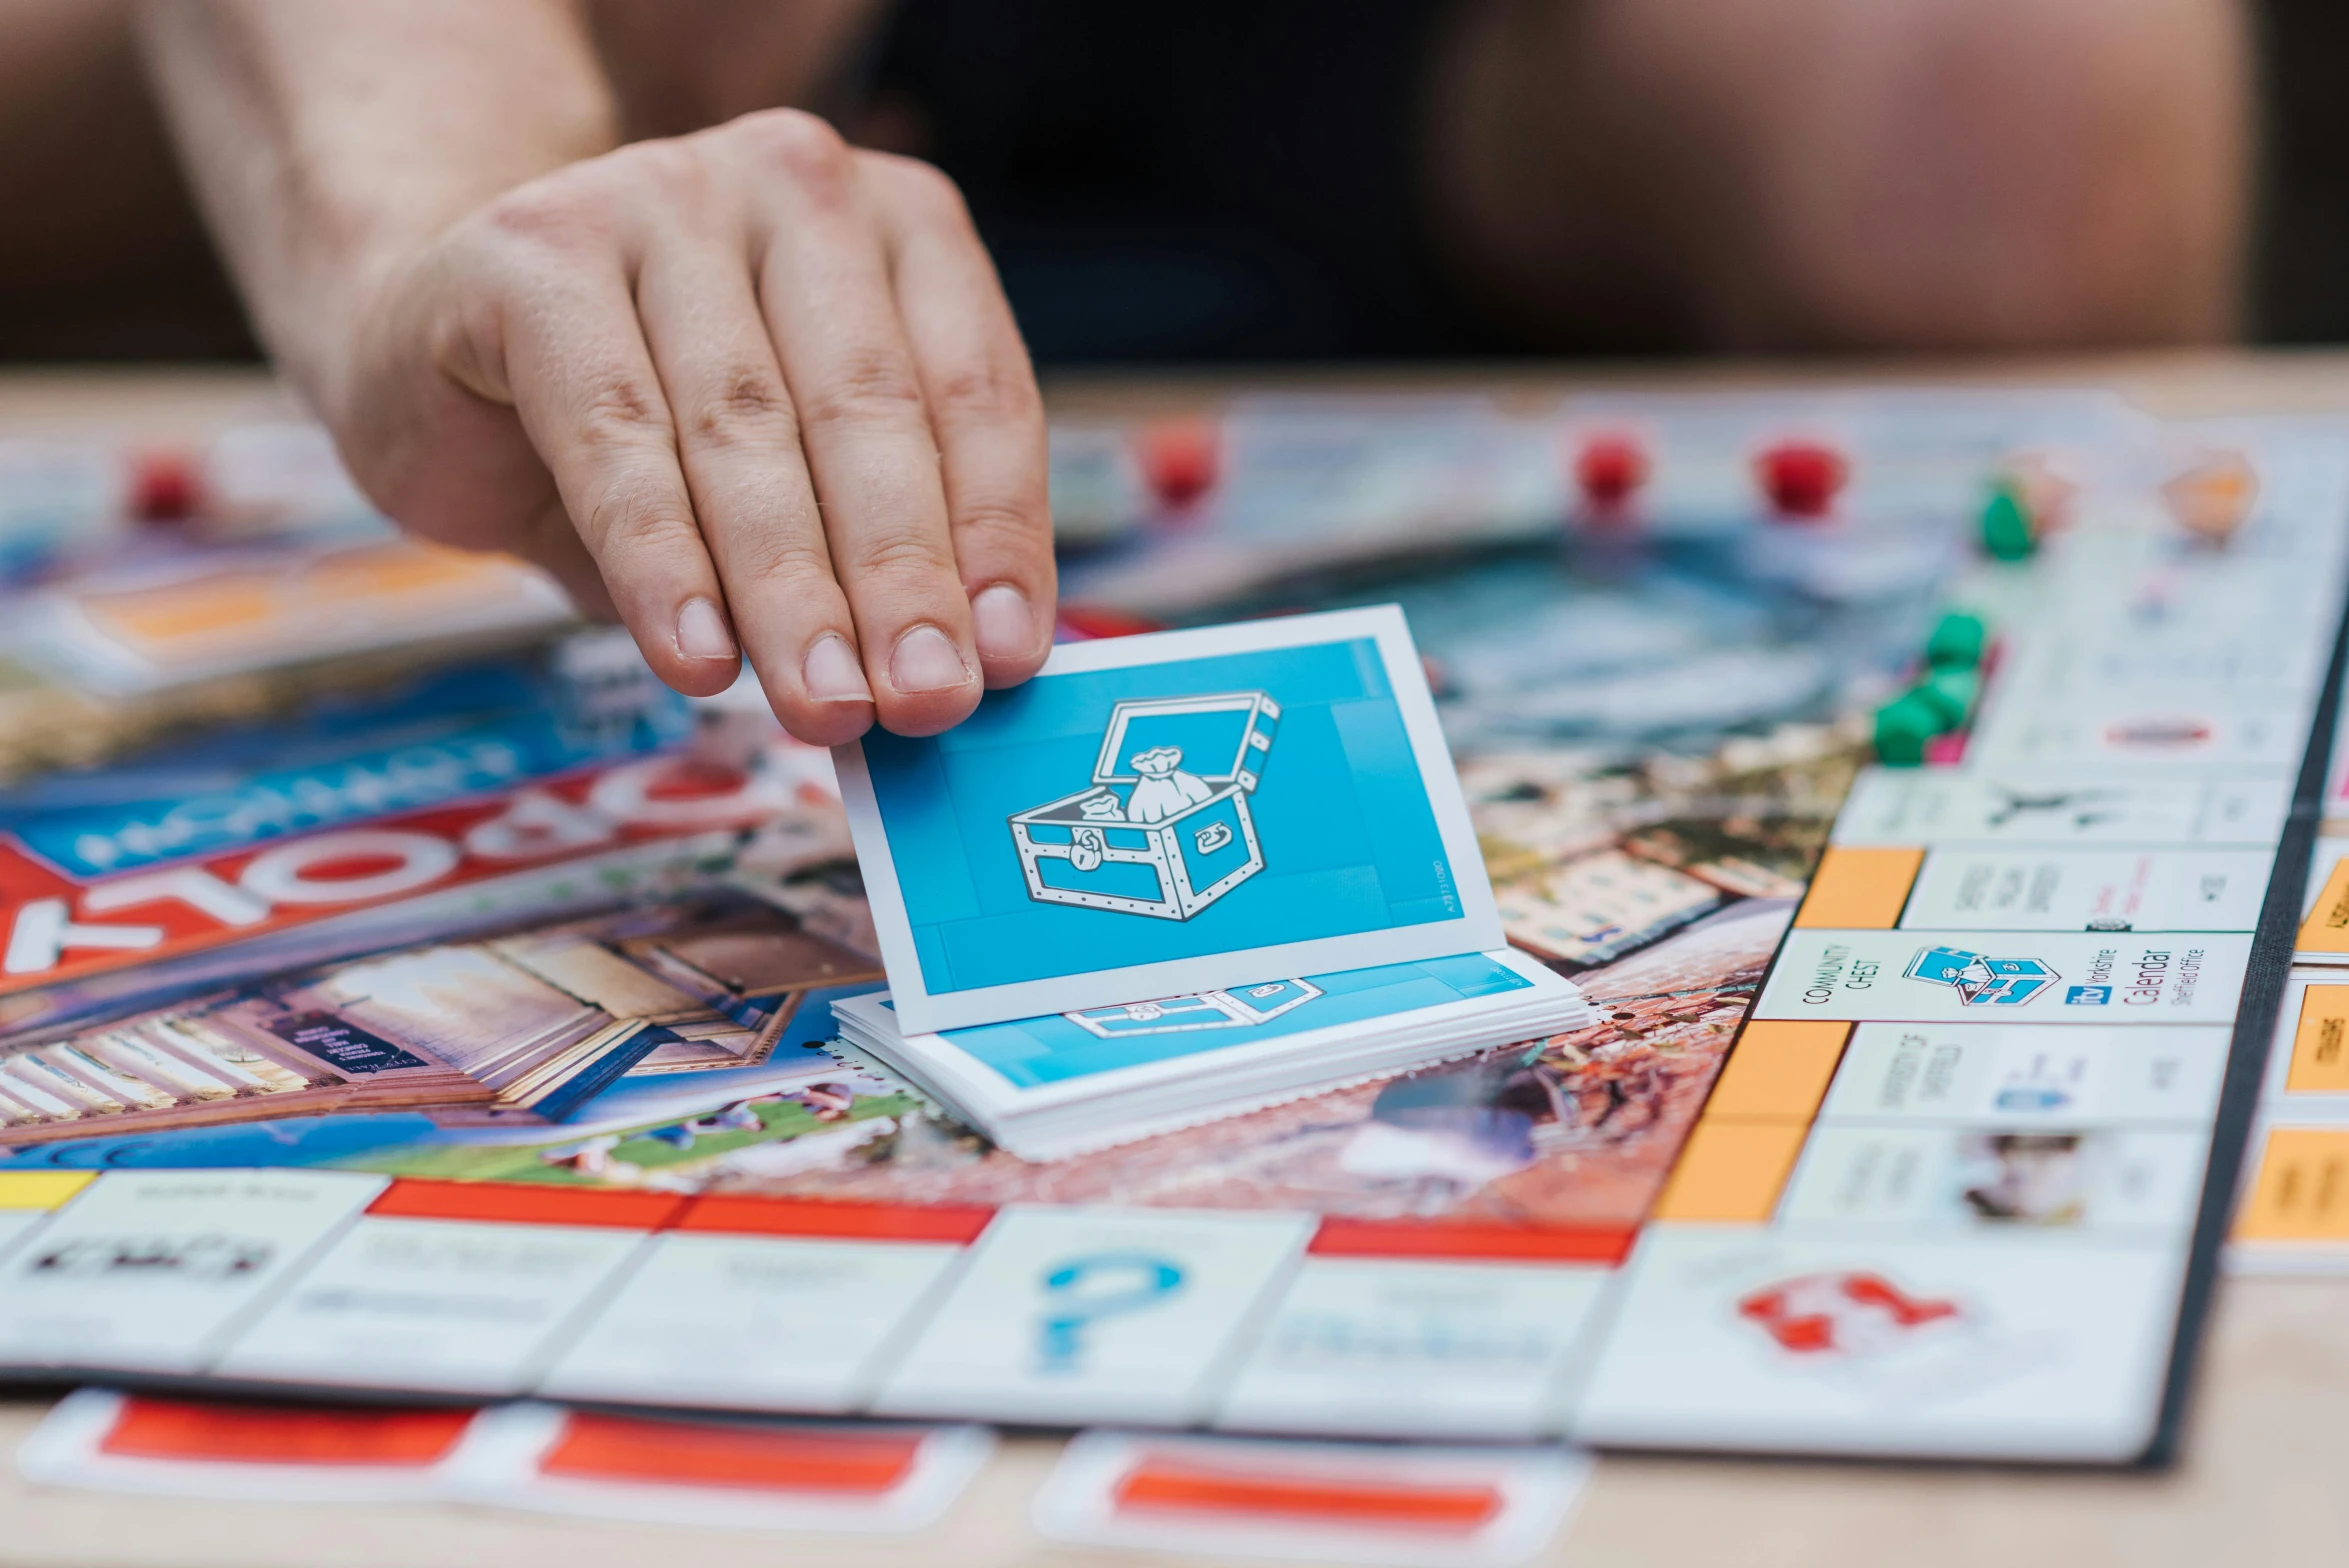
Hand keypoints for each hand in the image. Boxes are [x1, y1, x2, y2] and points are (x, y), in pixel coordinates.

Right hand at [324, 108, 1053, 742]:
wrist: (440, 339)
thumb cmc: (656, 420)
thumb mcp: (798, 477)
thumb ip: (880, 552)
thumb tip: (959, 681)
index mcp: (902, 224)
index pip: (977, 392)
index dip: (999, 536)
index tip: (1010, 660)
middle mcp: (796, 185)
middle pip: (867, 411)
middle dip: (903, 578)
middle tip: (926, 702)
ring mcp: (660, 197)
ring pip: (745, 429)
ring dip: (792, 591)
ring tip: (826, 705)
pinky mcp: (533, 251)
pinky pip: (615, 436)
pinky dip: (662, 563)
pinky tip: (697, 659)